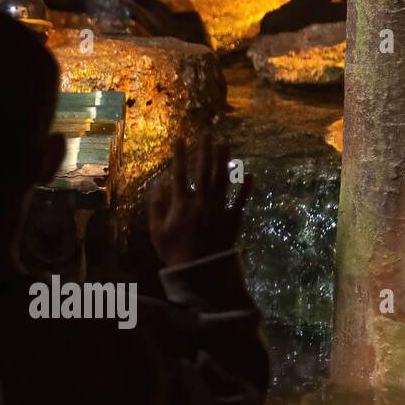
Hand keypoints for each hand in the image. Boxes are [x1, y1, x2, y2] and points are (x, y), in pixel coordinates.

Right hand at [148, 132, 251, 268]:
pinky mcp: (233, 219)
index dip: (179, 155)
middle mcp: (202, 202)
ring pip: (222, 180)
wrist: (201, 272)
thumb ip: (155, 206)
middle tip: (207, 132)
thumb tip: (157, 183)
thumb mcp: (157, 231)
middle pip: (203, 170)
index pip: (179, 173)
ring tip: (225, 143)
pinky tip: (249, 174)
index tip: (179, 138)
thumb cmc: (175, 252)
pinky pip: (241, 201)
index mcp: (181, 204)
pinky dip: (245, 188)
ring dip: (223, 160)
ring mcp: (219, 209)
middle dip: (204, 149)